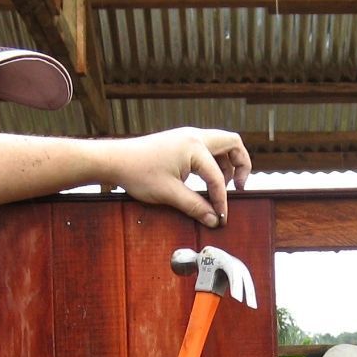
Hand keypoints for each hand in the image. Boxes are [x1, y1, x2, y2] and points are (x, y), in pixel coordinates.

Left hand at [107, 128, 250, 227]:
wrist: (115, 160)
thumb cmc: (139, 173)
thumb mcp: (169, 194)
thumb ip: (195, 207)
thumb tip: (214, 220)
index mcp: (195, 147)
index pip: (217, 177)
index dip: (222, 200)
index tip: (221, 217)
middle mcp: (195, 136)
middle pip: (233, 143)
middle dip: (241, 165)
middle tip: (239, 187)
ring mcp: (187, 136)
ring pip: (221, 144)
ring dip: (226, 163)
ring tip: (221, 186)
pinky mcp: (180, 141)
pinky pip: (207, 147)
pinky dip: (213, 162)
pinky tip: (204, 180)